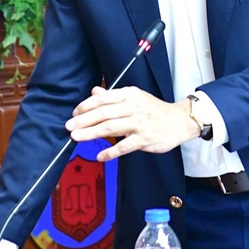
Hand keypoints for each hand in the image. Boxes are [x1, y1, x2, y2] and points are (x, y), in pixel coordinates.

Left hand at [67, 86, 199, 159]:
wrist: (178, 121)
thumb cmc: (154, 109)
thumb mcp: (135, 97)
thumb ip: (113, 96)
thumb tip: (94, 92)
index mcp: (129, 95)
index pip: (103, 98)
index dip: (86, 106)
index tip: (75, 113)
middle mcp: (133, 107)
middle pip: (104, 113)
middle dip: (84, 120)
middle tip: (69, 126)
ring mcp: (139, 123)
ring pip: (110, 128)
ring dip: (91, 133)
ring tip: (77, 138)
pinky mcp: (144, 139)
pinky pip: (124, 146)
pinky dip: (110, 152)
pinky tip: (100, 155)